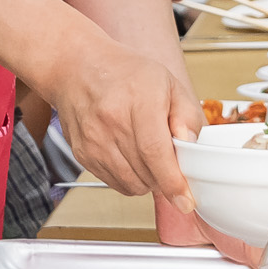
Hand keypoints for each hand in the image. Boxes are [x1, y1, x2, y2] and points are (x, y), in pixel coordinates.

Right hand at [46, 38, 199, 207]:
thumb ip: (187, 115)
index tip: (186, 200)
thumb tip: (191, 145)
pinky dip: (129, 178)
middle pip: (146, 173)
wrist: (76, 68)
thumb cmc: (123, 72)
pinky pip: (114, 182)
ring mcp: (94, 141)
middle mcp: (111, 122)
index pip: (155, 151)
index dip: (173, 182)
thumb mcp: (167, 82)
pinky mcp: (83, 154)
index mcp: (138, 100)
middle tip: (170, 161)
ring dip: (147, 181)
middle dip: (165, 178)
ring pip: (130, 184)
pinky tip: (130, 156)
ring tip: (148, 156)